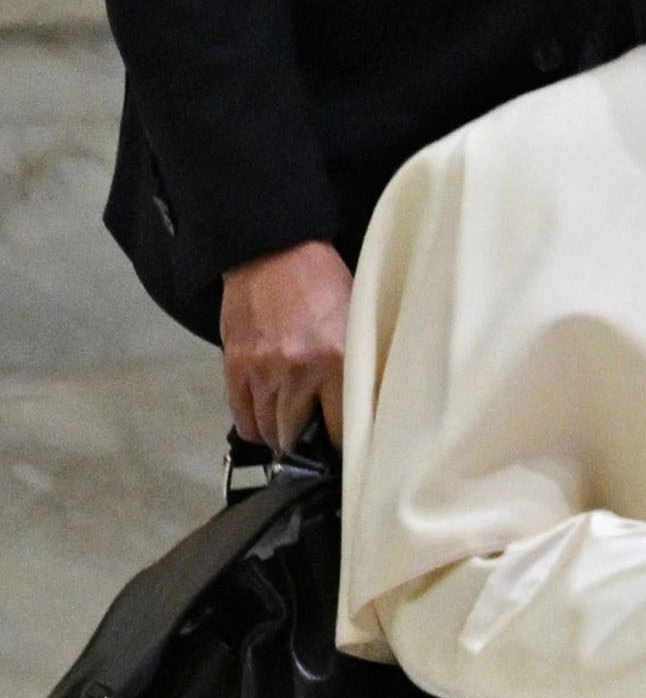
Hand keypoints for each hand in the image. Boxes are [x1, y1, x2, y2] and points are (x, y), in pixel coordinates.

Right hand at [219, 241, 352, 451]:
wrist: (274, 251)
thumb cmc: (323, 283)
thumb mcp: (355, 321)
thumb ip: (355, 366)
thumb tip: (359, 407)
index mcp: (336, 360)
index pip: (340, 428)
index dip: (344, 442)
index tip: (348, 445)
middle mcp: (298, 372)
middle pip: (297, 437)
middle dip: (308, 446)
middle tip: (317, 444)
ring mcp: (262, 371)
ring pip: (269, 430)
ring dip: (281, 436)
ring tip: (293, 432)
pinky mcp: (235, 366)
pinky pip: (242, 416)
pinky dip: (255, 425)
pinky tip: (267, 421)